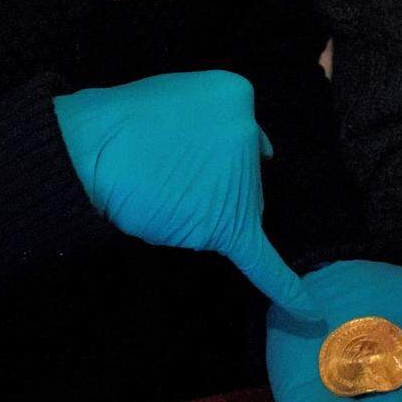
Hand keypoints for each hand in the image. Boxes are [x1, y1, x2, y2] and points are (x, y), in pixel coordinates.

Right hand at [53, 69, 314, 316]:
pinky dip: (285, 287)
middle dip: (210, 181)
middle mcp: (249, 136)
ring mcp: (240, 181)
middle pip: (241, 175)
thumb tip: (265, 152)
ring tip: (160, 189)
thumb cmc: (126, 122)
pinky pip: (261, 261)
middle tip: (164, 169)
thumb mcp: (182, 92)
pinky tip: (310, 309)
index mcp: (239, 95)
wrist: (92, 150)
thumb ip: (219, 116)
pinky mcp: (226, 225)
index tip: (181, 148)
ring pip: (230, 210)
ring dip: (201, 209)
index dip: (209, 149)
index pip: (240, 135)